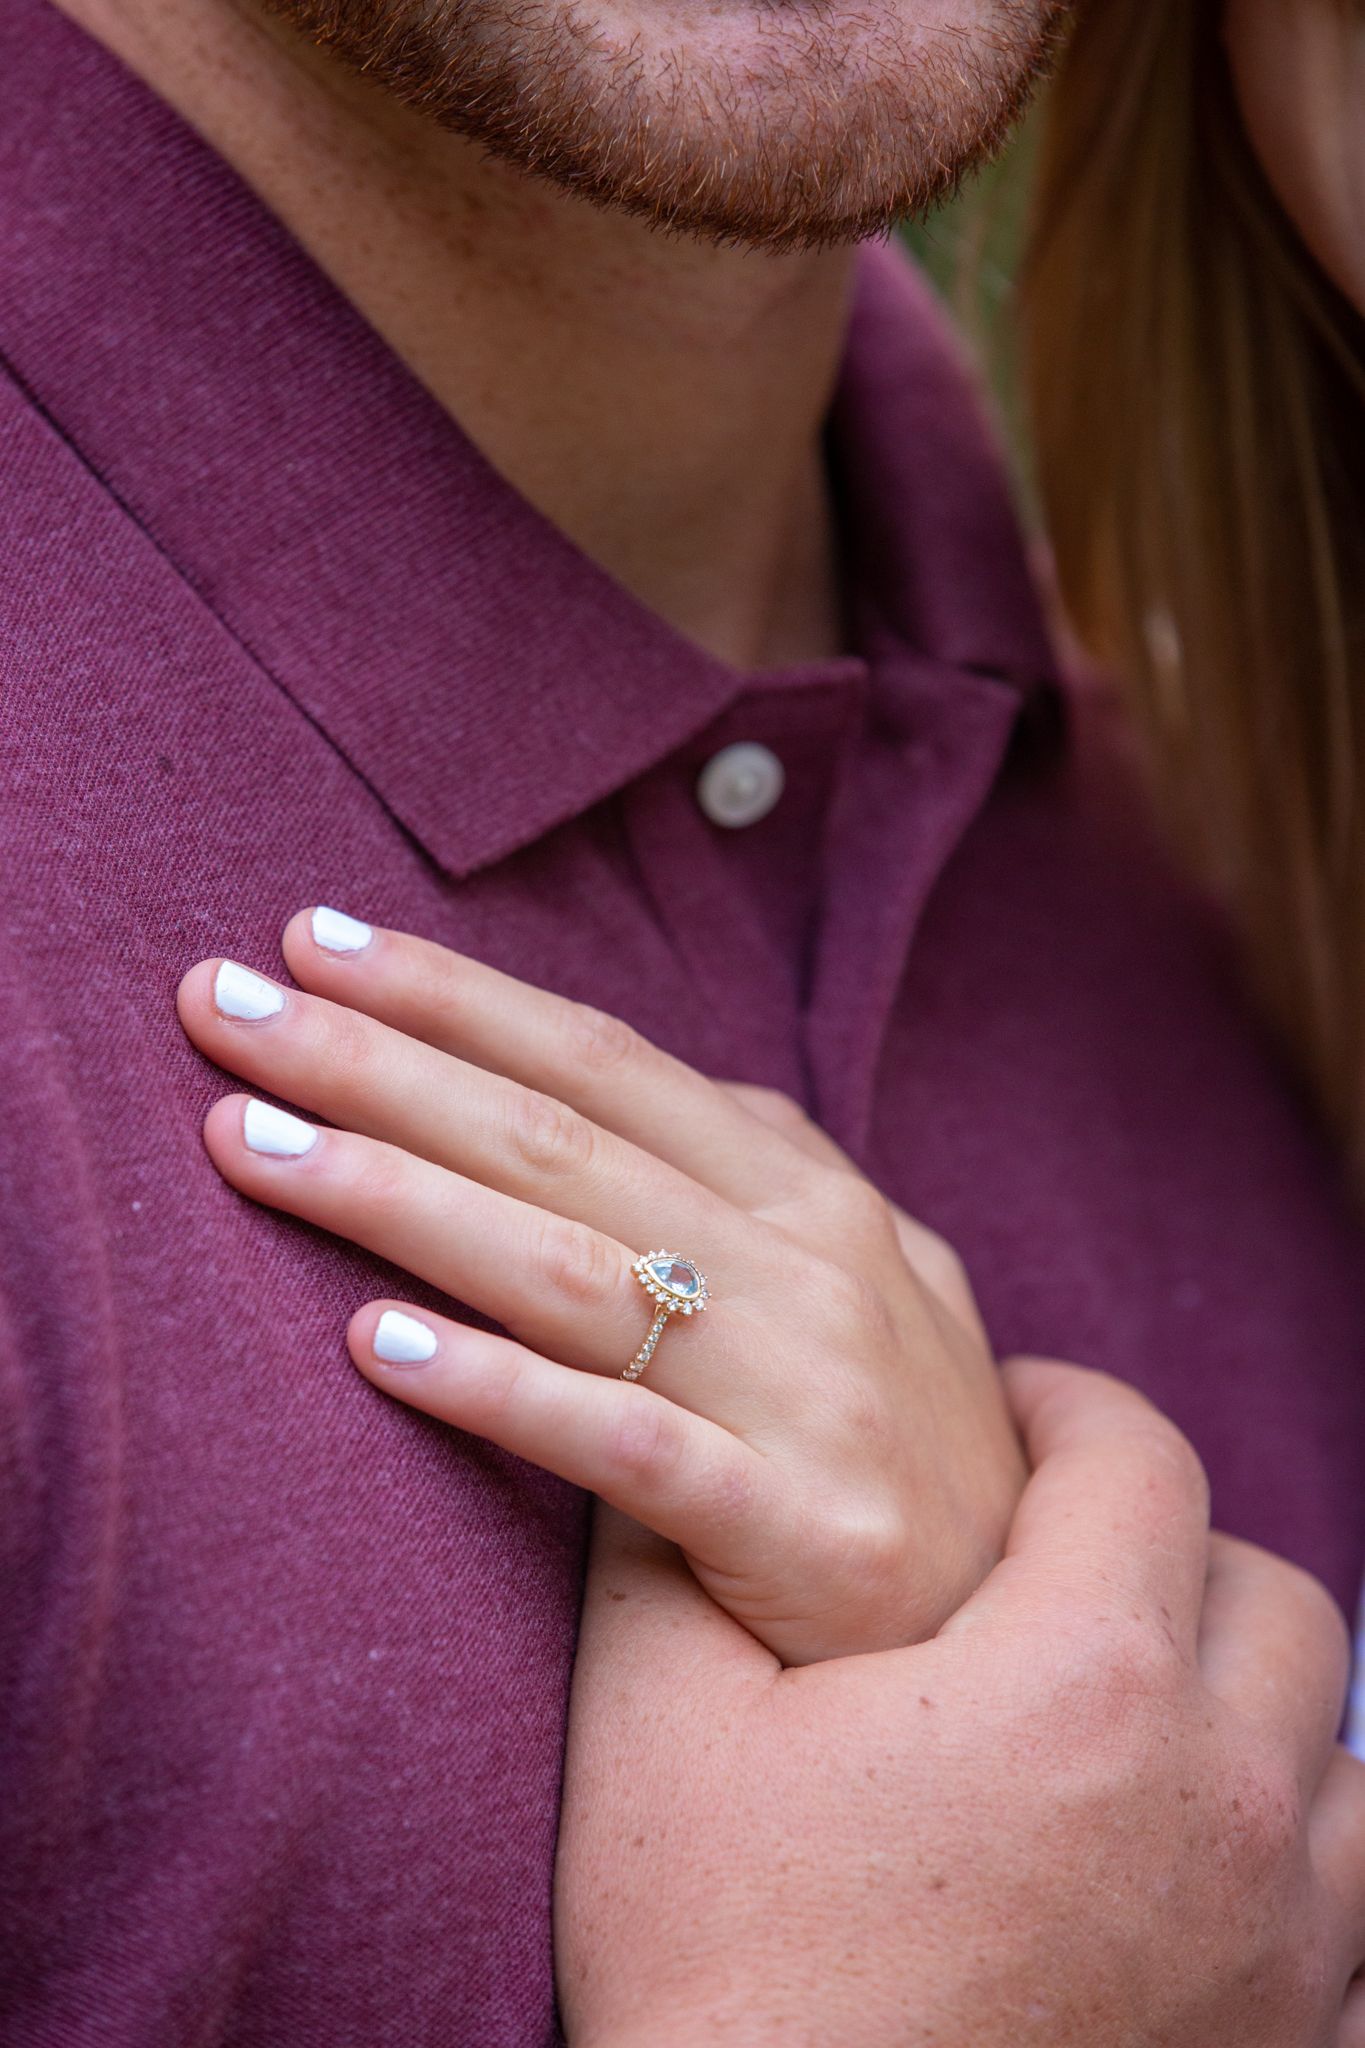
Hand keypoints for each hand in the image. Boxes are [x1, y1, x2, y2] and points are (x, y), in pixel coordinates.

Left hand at [176, 909, 1024, 1662]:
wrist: (1025, 1622)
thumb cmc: (897, 1431)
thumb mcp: (856, 1267)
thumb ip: (745, 1167)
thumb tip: (618, 1073)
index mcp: (809, 1189)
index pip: (603, 1060)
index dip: (456, 995)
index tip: (311, 946)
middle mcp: (809, 1264)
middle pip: (556, 1139)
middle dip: (378, 1061)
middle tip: (218, 1007)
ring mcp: (809, 1391)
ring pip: (569, 1267)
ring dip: (396, 1195)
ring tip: (248, 1145)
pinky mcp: (798, 1525)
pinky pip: (622, 1446)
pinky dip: (500, 1386)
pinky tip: (379, 1346)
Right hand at [556, 1363, 1364, 2047]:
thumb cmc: (717, 1978)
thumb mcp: (657, 1726)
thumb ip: (670, 1537)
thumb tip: (670, 1421)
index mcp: (1081, 1680)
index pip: (1139, 1460)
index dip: (1072, 1406)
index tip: (1017, 1410)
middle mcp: (1223, 1800)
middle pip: (1274, 1596)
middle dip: (1174, 1551)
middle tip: (1065, 1565)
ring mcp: (1283, 1949)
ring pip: (1344, 1759)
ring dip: (1254, 1712)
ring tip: (1139, 1721)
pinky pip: (1358, 1936)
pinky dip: (1293, 1877)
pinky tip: (1186, 1881)